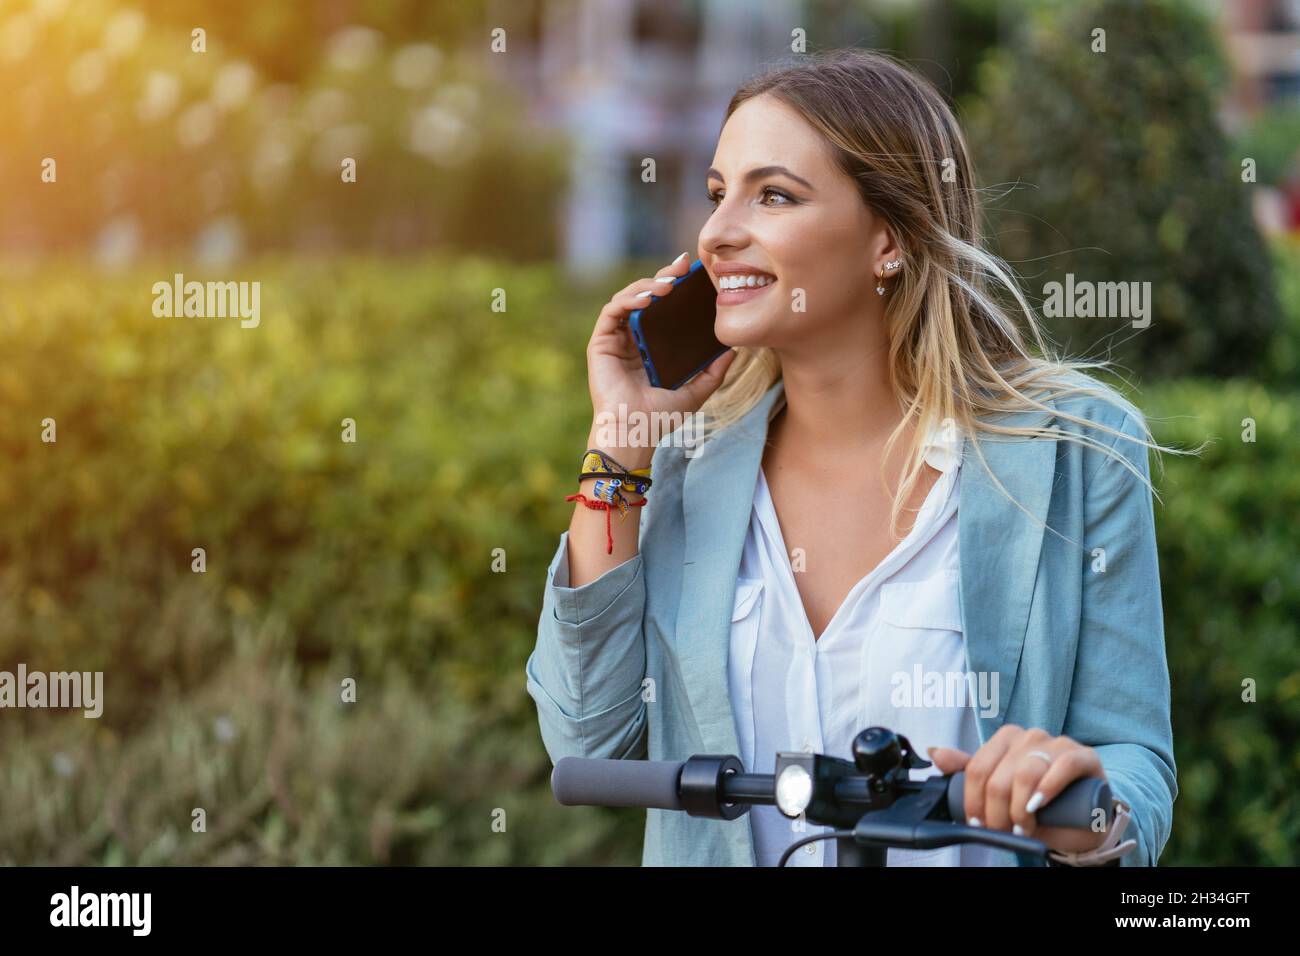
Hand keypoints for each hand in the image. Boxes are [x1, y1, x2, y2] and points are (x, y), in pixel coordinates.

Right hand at [586, 251, 736, 450]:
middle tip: (682, 266)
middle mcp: (632, 339)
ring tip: (668, 285)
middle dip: (664, 277)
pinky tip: (647, 298)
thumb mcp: (696, 391)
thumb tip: (735, 350)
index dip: (676, 286)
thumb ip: (713, 372)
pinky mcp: (600, 343)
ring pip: (628, 298)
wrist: (636, 432)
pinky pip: (611, 311)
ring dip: (647, 285)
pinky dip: (628, 299)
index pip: (663, 308)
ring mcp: (615, 340)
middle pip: (646, 297)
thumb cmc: (660, 418)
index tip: (693, 272)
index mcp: (652, 346)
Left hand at [927, 724, 1109, 853]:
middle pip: (999, 776)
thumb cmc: (1036, 802)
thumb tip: (935, 753)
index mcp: (1005, 740)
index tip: (977, 823)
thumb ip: (969, 772)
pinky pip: (1063, 765)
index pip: (977, 768)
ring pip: (1027, 771)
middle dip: (997, 812)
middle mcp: (1029, 736)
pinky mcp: (1084, 756)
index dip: (973, 801)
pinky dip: (1048, 787)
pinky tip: (1039, 806)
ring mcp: (1057, 743)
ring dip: (1020, 808)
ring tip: (1024, 828)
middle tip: (1003, 832)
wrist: (1081, 817)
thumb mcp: (1000, 789)